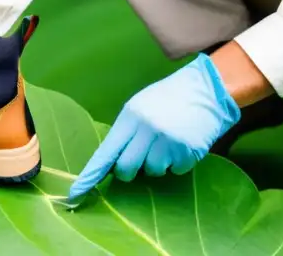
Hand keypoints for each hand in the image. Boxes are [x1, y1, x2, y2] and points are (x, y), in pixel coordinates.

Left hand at [67, 54, 240, 199]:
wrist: (207, 88)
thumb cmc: (169, 98)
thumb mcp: (142, 107)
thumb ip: (127, 131)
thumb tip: (112, 162)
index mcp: (131, 116)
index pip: (106, 152)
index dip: (90, 175)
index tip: (75, 194)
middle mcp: (147, 128)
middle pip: (126, 168)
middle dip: (130, 170)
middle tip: (141, 158)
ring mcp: (167, 140)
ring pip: (152, 171)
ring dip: (158, 164)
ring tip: (168, 142)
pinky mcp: (187, 150)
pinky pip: (175, 170)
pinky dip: (178, 162)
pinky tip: (183, 143)